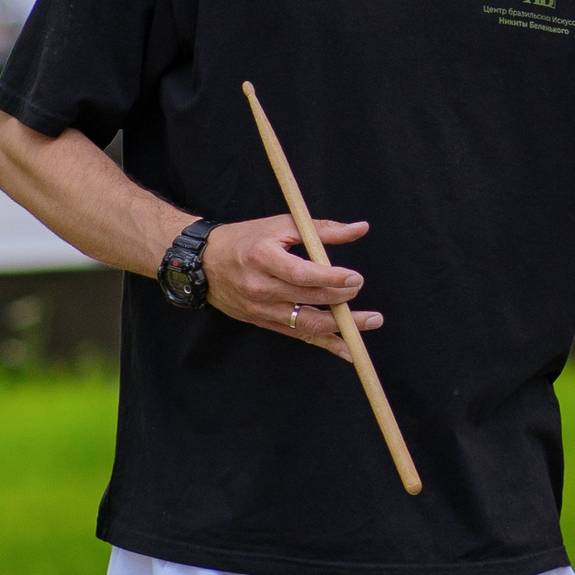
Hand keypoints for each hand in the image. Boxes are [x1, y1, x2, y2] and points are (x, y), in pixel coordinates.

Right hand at [201, 214, 383, 352]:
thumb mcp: (282, 225)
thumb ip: (324, 229)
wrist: (204, 264)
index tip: (355, 278)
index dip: (331, 278)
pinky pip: (298, 336)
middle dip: (341, 299)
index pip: (302, 274)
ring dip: (342, 326)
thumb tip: (361, 228)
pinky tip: (348, 349)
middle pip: (307, 300)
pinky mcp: (263, 322)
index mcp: (264, 258)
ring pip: (306, 324)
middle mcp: (261, 287)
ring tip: (371, 321)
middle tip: (361, 290)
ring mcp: (261, 309)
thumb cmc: (247, 239)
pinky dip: (325, 344)